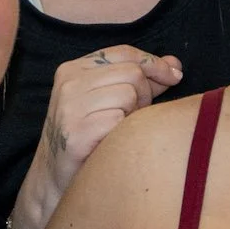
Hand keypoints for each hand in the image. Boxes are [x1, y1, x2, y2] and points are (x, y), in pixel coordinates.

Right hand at [39, 45, 182, 194]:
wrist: (55, 176)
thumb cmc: (88, 134)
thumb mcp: (108, 98)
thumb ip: (140, 78)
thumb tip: (174, 64)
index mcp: (73, 69)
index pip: (124, 52)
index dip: (154, 62)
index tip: (174, 76)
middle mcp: (69, 83)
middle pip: (132, 72)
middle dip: (146, 93)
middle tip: (135, 114)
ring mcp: (70, 107)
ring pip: (129, 94)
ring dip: (134, 114)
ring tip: (120, 128)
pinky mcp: (76, 132)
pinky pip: (119, 120)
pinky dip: (123, 131)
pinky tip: (111, 141)